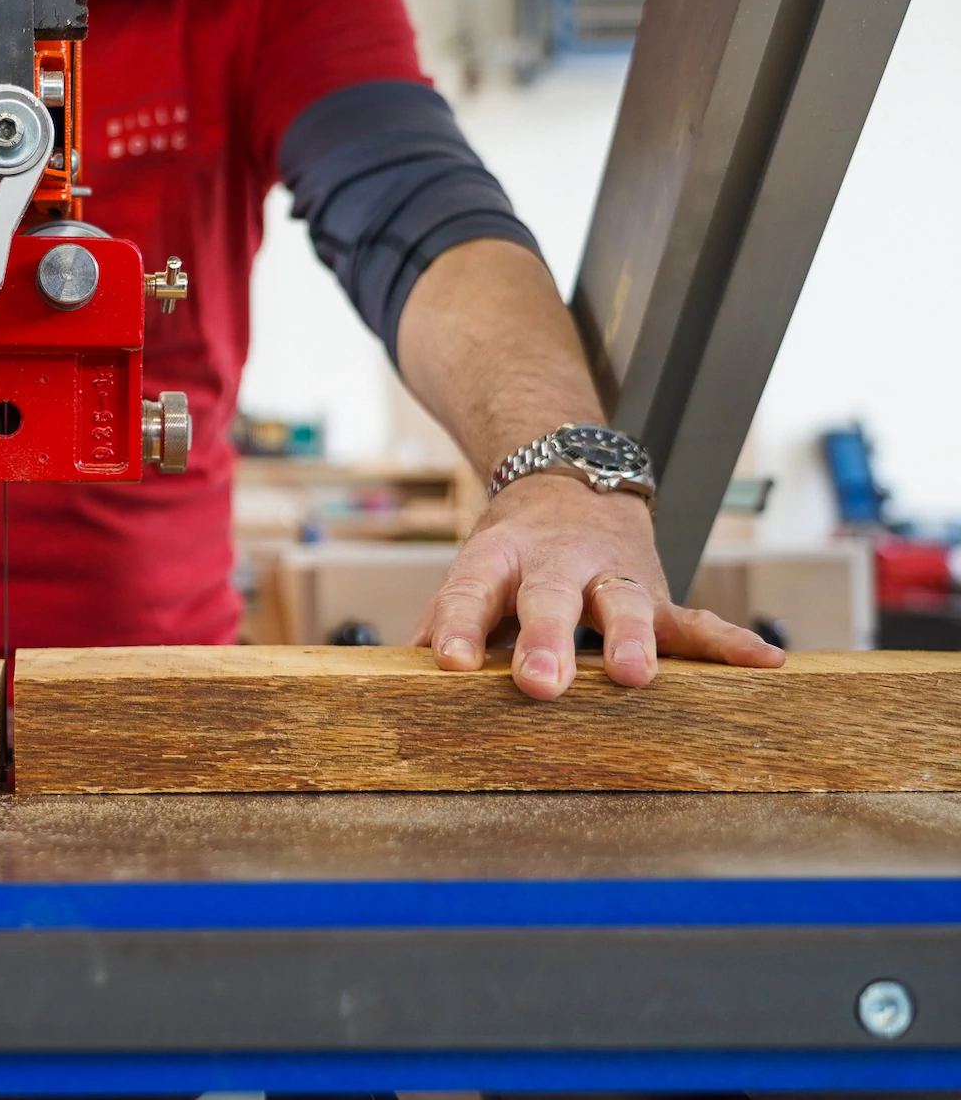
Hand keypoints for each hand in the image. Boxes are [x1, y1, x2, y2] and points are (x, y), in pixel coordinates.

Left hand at [411, 473, 784, 698]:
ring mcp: (611, 577)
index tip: (448, 664)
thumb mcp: (472, 574)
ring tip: (635, 677)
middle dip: (544, 640)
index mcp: (498, 559)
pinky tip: (766, 662)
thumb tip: (402, 675)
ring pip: (623, 604)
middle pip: (548, 599)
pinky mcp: (657, 594)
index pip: (471, 591)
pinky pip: (696, 619)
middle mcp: (555, 564)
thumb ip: (444, 623)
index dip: (458, 627)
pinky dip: (729, 641)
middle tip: (538, 684)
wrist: (569, 483)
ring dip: (630, 640)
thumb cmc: (512, 554)